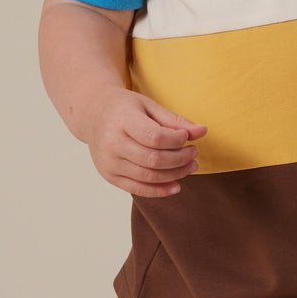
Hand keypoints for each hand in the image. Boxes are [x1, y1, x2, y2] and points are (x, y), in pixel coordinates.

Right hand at [85, 89, 206, 197]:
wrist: (93, 114)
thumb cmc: (125, 108)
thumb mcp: (149, 106)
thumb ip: (175, 120)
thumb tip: (203, 131)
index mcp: (121, 121)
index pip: (155, 137)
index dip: (176, 140)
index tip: (187, 137)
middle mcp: (112, 143)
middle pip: (154, 160)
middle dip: (180, 159)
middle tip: (194, 153)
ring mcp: (109, 163)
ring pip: (149, 177)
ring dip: (175, 174)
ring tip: (190, 166)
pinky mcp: (109, 176)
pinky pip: (138, 189)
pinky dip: (160, 191)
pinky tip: (176, 185)